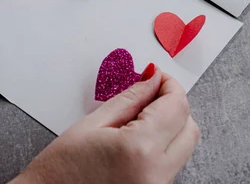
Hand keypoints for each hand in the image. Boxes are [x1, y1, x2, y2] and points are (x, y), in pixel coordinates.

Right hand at [10, 65, 199, 183]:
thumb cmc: (60, 169)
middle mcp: (156, 174)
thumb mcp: (93, 123)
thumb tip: (153, 78)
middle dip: (174, 105)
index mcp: (139, 150)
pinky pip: (172, 163)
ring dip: (170, 126)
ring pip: (184, 146)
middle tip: (149, 94)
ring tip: (138, 120)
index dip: (169, 85)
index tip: (157, 76)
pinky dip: (163, 145)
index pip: (177, 106)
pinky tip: (137, 140)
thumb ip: (131, 98)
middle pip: (189, 128)